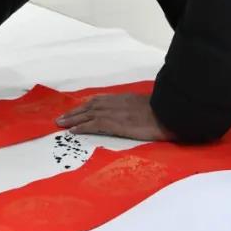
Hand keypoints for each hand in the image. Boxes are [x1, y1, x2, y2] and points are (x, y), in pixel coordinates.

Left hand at [55, 93, 173, 141]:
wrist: (170, 113)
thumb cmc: (165, 111)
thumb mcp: (150, 105)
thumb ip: (139, 106)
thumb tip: (138, 112)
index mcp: (124, 99)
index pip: (100, 100)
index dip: (86, 105)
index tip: (77, 109)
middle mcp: (116, 103)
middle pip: (90, 106)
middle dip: (75, 112)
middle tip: (61, 118)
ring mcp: (115, 112)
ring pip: (88, 114)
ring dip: (73, 118)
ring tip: (61, 123)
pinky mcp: (116, 123)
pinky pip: (94, 124)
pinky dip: (82, 127)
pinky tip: (73, 131)